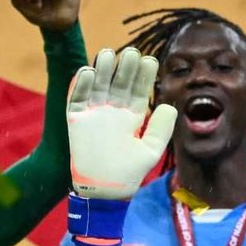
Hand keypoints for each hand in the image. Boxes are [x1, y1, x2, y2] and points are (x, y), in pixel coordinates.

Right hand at [67, 47, 172, 199]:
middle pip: (120, 81)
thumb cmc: (129, 174)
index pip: (139, 89)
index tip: (150, 61)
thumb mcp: (151, 151)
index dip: (144, 75)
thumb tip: (169, 106)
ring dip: (103, 69)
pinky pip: (77, 98)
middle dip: (125, 67)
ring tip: (109, 54)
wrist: (104, 191)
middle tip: (131, 53)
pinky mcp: (76, 120)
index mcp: (133, 115)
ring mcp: (94, 113)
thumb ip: (161, 128)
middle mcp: (114, 110)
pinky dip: (80, 85)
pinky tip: (88, 72)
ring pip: (98, 84)